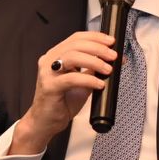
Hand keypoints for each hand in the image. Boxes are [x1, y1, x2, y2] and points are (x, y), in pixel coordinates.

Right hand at [9, 31, 116, 155]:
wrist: (45, 122)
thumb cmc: (62, 102)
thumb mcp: (81, 82)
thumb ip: (92, 70)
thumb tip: (112, 61)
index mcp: (56, 55)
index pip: (76, 38)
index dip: (95, 37)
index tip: (111, 41)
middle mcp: (50, 60)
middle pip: (75, 45)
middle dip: (98, 48)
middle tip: (113, 56)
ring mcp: (47, 73)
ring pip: (72, 57)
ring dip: (94, 61)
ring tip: (108, 69)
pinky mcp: (49, 87)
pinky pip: (71, 79)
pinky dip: (88, 80)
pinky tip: (99, 84)